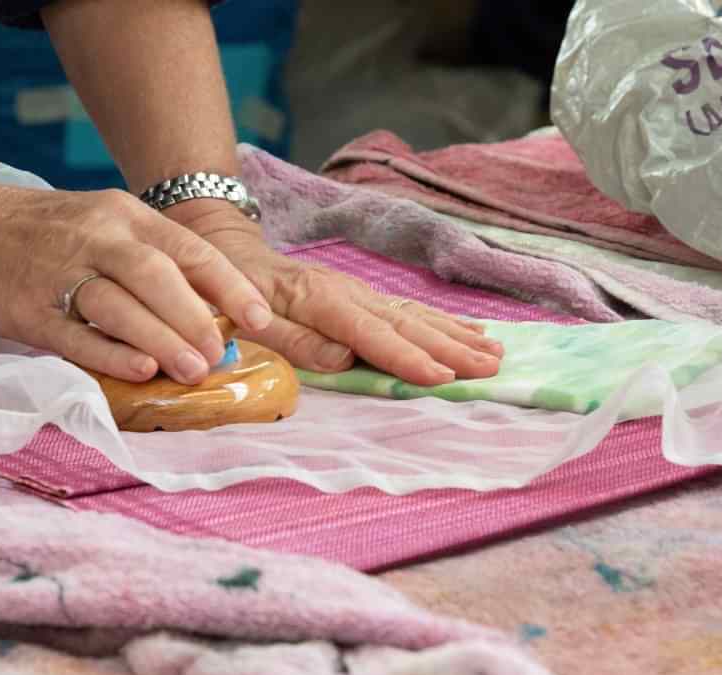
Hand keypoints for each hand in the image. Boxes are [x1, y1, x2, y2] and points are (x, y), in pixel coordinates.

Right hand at [0, 180, 273, 384]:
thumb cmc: (40, 230)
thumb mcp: (100, 222)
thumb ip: (147, 257)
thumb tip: (207, 308)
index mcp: (122, 215)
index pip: (189, 249)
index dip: (229, 286)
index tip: (259, 318)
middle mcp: (97, 237)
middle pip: (159, 276)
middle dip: (197, 318)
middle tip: (220, 354)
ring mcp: (60, 272)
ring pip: (121, 305)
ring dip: (163, 340)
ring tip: (194, 371)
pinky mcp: (28, 308)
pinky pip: (76, 335)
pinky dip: (111, 354)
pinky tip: (141, 371)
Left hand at [166, 202, 503, 385]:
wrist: (226, 251)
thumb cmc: (232, 293)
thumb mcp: (246, 318)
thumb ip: (293, 340)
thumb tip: (343, 357)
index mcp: (318, 301)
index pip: (369, 333)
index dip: (406, 357)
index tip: (442, 376)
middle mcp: (347, 293)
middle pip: (405, 323)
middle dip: (450, 348)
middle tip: (491, 370)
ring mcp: (359, 291)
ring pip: (415, 315)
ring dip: (456, 336)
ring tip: (495, 354)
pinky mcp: (363, 295)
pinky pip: (409, 309)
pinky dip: (443, 322)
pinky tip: (471, 332)